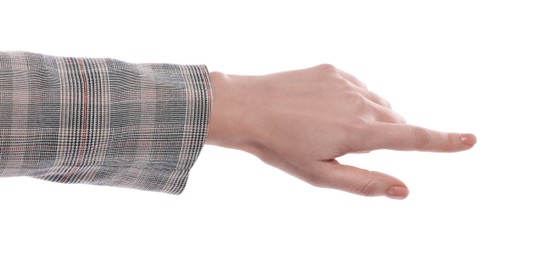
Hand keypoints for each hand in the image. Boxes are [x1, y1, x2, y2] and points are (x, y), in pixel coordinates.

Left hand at [206, 64, 475, 198]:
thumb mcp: (320, 175)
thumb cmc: (280, 148)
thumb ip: (365, 182)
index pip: (413, 138)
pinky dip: (352, 101)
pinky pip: (358, 88)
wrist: (247, 108)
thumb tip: (403, 190)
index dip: (445, 141)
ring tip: (329, 128)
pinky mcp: (333, 69)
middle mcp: (359, 102)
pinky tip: (322, 109)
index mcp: (358, 132)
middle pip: (395, 121)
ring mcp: (347, 82)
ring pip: (378, 104)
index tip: (471, 139)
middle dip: (388, 136)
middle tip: (350, 146)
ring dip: (369, 118)